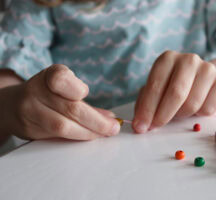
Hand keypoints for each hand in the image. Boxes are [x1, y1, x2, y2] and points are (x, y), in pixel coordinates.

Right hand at [0, 64, 119, 139]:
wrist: (11, 106)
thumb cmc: (46, 93)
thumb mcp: (64, 87)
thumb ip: (85, 102)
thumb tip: (110, 118)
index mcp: (48, 76)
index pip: (61, 80)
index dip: (78, 90)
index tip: (86, 95)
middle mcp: (36, 92)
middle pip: (70, 109)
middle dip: (97, 122)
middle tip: (113, 128)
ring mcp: (30, 112)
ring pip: (63, 126)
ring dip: (88, 133)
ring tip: (104, 134)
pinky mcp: (29, 130)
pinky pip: (56, 137)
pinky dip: (76, 138)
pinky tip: (87, 136)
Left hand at [133, 51, 215, 132]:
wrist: (203, 81)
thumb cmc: (173, 87)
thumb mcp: (156, 90)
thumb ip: (145, 104)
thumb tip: (140, 125)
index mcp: (167, 59)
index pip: (155, 85)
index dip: (147, 109)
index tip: (140, 127)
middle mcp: (188, 60)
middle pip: (176, 93)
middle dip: (162, 115)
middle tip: (154, 128)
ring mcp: (208, 69)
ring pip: (192, 104)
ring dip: (181, 115)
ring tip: (178, 112)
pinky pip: (208, 109)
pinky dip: (198, 115)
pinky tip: (195, 108)